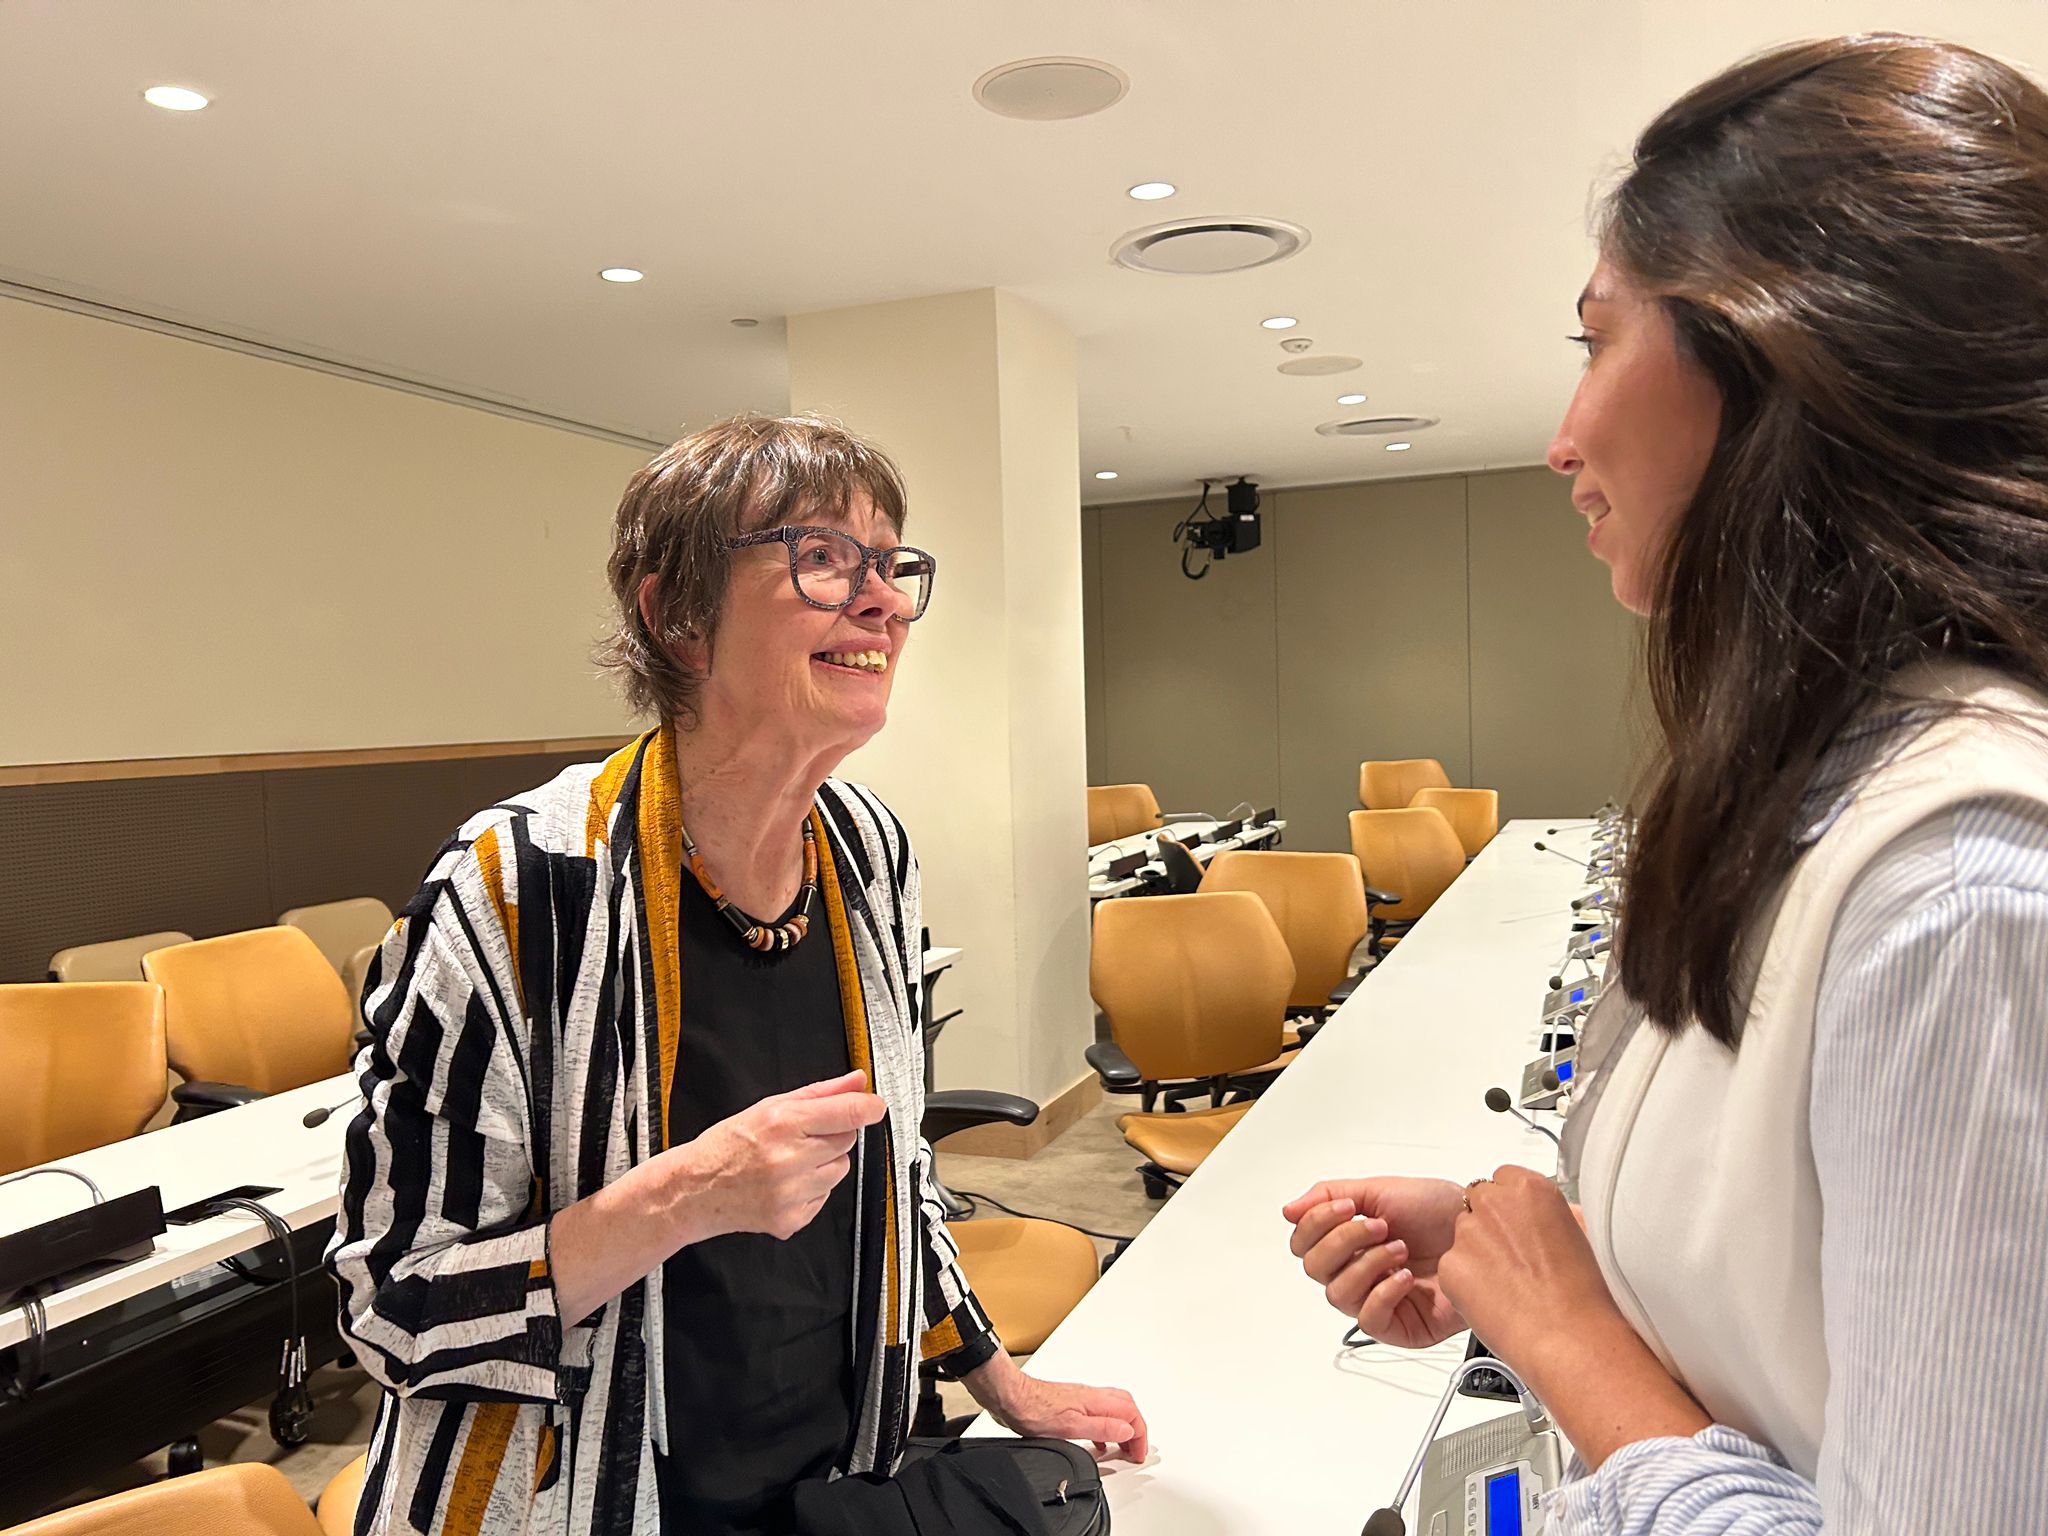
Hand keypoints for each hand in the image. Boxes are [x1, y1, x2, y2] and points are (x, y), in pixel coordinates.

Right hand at [666, 1071, 886, 1241]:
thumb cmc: (728, 1145)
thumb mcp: (769, 1106)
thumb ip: (820, 1093)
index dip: (868, 1108)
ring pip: (840, 1170)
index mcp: (782, 1124)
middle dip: (831, 1135)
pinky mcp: (791, 1219)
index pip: (847, 1113)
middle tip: (802, 1137)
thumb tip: (857, 1082)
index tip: (876, 1107)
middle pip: (846, 1141)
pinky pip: (825, 1197)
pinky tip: (784, 1184)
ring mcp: (790, 1193)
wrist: (696, 1190)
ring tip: (790, 1162)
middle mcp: (788, 1159)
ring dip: (824, 1163)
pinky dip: (812, 1189)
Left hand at [987, 1372, 1149, 1464]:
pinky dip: (1105, 1428)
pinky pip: (1097, 1414)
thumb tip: (1127, 1431)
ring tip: (1124, 1447)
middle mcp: (1090, 1396)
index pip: (1130, 1414)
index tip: (1138, 1453)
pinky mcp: (1069, 1404)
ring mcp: (1079, 1399)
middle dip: (1137, 1429)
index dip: (1140, 1435)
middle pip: (1126, 1407)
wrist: (1009, 1397)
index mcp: (1094, 1401)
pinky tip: (1098, 1441)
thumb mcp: (1070, 1426)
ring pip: (1113, 1410)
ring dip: (1123, 1428)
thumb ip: (1101, 1428)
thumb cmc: (1033, 1410)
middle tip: (1136, 1450)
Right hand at [1282, 1177, 1467, 1347]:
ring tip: (1399, 1250)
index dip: (1316, 1224)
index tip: (1347, 1207)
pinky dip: (1383, 1292)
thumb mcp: (1380, 1189)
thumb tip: (1289, 1210)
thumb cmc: (1440, 1211)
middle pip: (1313, 1267)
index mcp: (1347, 1239)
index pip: (1303, 1242)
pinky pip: (1368, 1318)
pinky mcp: (1398, 1326)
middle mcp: (1357, 1269)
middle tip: (1380, 1226)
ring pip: (1337, 1293)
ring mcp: (1376, 1298)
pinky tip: (1405, 1277)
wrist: (1480, 1230)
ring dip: (1368, 1264)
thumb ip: (1329, 1195)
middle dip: (1344, 1240)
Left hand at [1438, 1165, 1623, 1387]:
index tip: (1520, 1227)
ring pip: (1464, 1236)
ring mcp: (1469, 1233)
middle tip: (1513, 1260)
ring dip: (1478, 1256)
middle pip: (1479, 1204)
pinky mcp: (1452, 1265)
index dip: (1511, 1209)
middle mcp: (1496, 1204)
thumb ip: (1554, 1215)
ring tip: (1510, 1287)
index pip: (1503, 1180)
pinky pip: (1453, 1269)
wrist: (1571, 1337)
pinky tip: (1496, 1302)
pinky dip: (1466, 1284)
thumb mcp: (1582, 1236)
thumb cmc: (1584, 1296)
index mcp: (1531, 1189)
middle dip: (1490, 1228)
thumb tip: (1550, 1216)